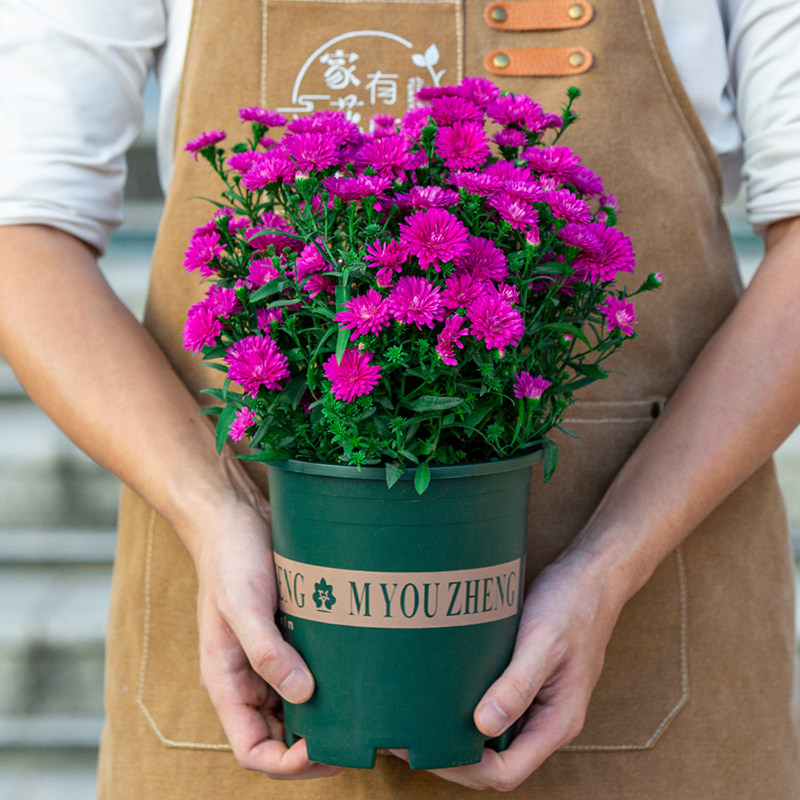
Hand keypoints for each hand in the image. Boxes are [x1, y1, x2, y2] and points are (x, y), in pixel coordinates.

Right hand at [191, 488, 342, 779]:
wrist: (234, 518)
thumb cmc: (230, 559)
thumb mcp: (243, 604)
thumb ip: (267, 651)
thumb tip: (303, 694)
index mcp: (226, 681)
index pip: (252, 748)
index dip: (286, 763)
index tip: (323, 749)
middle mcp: (246, 679)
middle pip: (278, 737)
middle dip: (312, 748)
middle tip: (355, 737)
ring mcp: (266, 661)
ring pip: (295, 710)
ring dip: (323, 720)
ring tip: (360, 712)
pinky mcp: (285, 640)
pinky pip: (305, 677)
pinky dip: (326, 687)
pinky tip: (353, 679)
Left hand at [393, 550, 623, 790]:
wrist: (592, 576)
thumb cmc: (572, 605)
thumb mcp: (543, 642)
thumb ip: (517, 686)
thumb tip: (484, 725)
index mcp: (557, 722)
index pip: (507, 772)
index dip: (465, 769)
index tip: (427, 749)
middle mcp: (547, 721)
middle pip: (496, 763)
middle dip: (453, 758)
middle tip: (409, 738)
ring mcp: (537, 704)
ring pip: (493, 739)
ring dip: (458, 737)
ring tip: (419, 721)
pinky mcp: (527, 684)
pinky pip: (495, 711)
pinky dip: (467, 712)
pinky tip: (441, 696)